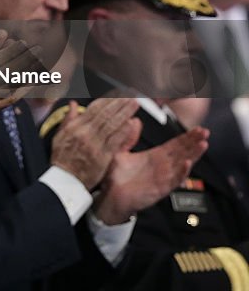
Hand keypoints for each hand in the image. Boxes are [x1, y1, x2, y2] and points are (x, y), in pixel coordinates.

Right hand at [50, 98, 139, 189]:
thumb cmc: (62, 160)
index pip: (94, 109)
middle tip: (131, 95)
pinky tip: (131, 123)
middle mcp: (85, 134)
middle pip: (105, 114)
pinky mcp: (103, 156)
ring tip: (134, 104)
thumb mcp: (59, 136)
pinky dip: (123, 131)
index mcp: (75, 127)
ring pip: (112, 124)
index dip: (107, 100)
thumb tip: (73, 105)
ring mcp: (95, 145)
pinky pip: (115, 141)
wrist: (65, 181)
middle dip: (119, 103)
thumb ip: (68, 119)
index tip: (117, 94)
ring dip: (125, 113)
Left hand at [93, 126, 208, 224]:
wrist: (110, 195)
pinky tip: (188, 164)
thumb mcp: (121, 152)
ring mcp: (163, 177)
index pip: (176, 144)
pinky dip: (181, 172)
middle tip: (205, 132)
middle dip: (194, 142)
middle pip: (183, 152)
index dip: (187, 137)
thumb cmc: (116, 176)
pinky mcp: (160, 188)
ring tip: (202, 144)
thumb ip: (129, 137)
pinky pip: (173, 180)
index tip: (199, 129)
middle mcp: (162, 166)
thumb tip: (134, 120)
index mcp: (155, 157)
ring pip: (182, 164)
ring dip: (193, 155)